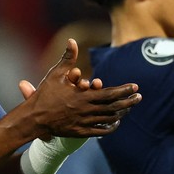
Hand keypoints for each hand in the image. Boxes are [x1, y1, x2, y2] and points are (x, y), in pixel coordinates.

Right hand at [16, 39, 138, 139]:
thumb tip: (71, 40)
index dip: (124, 90)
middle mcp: (87, 110)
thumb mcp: (56, 73)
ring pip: (108, 119)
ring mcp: (84, 123)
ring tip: (129, 108)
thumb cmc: (45, 94)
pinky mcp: (80, 132)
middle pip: (114, 107)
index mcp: (84, 96)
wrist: (34, 118)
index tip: (135, 87)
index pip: (110, 93)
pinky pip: (100, 131)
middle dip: (128, 102)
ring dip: (121, 114)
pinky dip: (110, 127)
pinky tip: (116, 123)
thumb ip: (67, 58)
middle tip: (139, 98)